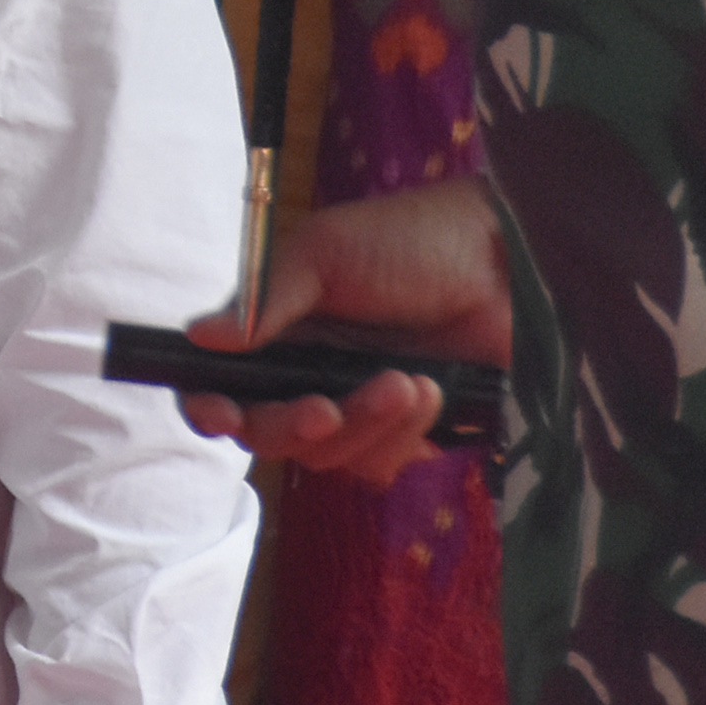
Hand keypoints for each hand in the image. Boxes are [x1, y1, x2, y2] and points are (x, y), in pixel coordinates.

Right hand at [180, 179, 510, 482]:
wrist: (507, 263)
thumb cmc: (411, 240)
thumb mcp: (326, 253)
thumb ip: (264, 302)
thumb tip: (198, 337)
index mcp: (278, 328)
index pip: (220, 383)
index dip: (211, 407)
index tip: (224, 414)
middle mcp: (308, 371)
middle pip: (268, 433)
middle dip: (294, 427)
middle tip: (326, 409)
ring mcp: (357, 404)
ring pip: (326, 457)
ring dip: (364, 425)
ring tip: (408, 380)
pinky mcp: (406, 429)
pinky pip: (379, 464)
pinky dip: (403, 435)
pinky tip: (431, 389)